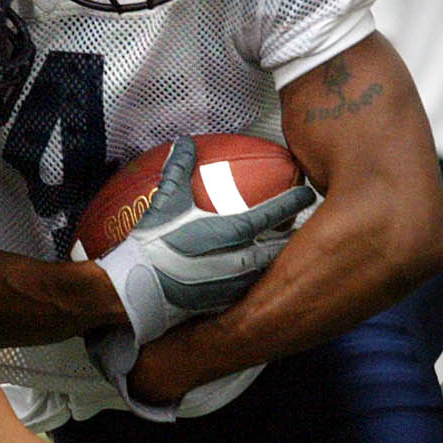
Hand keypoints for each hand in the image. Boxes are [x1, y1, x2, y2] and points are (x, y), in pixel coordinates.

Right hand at [96, 136, 314, 345]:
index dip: (294, 201)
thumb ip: (179, 168)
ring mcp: (237, 283)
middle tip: (294, 222)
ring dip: (277, 254)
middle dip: (290, 231)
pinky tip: (254, 271)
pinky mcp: (227, 302)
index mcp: (232, 231)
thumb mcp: (166, 201)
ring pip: (271, 267)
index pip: (275, 213)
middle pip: (282, 243)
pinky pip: (253, 287)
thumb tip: (184, 141)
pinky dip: (258, 276)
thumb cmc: (152, 245)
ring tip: (280, 245)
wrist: (135, 290)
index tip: (307, 193)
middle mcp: (241, 258)